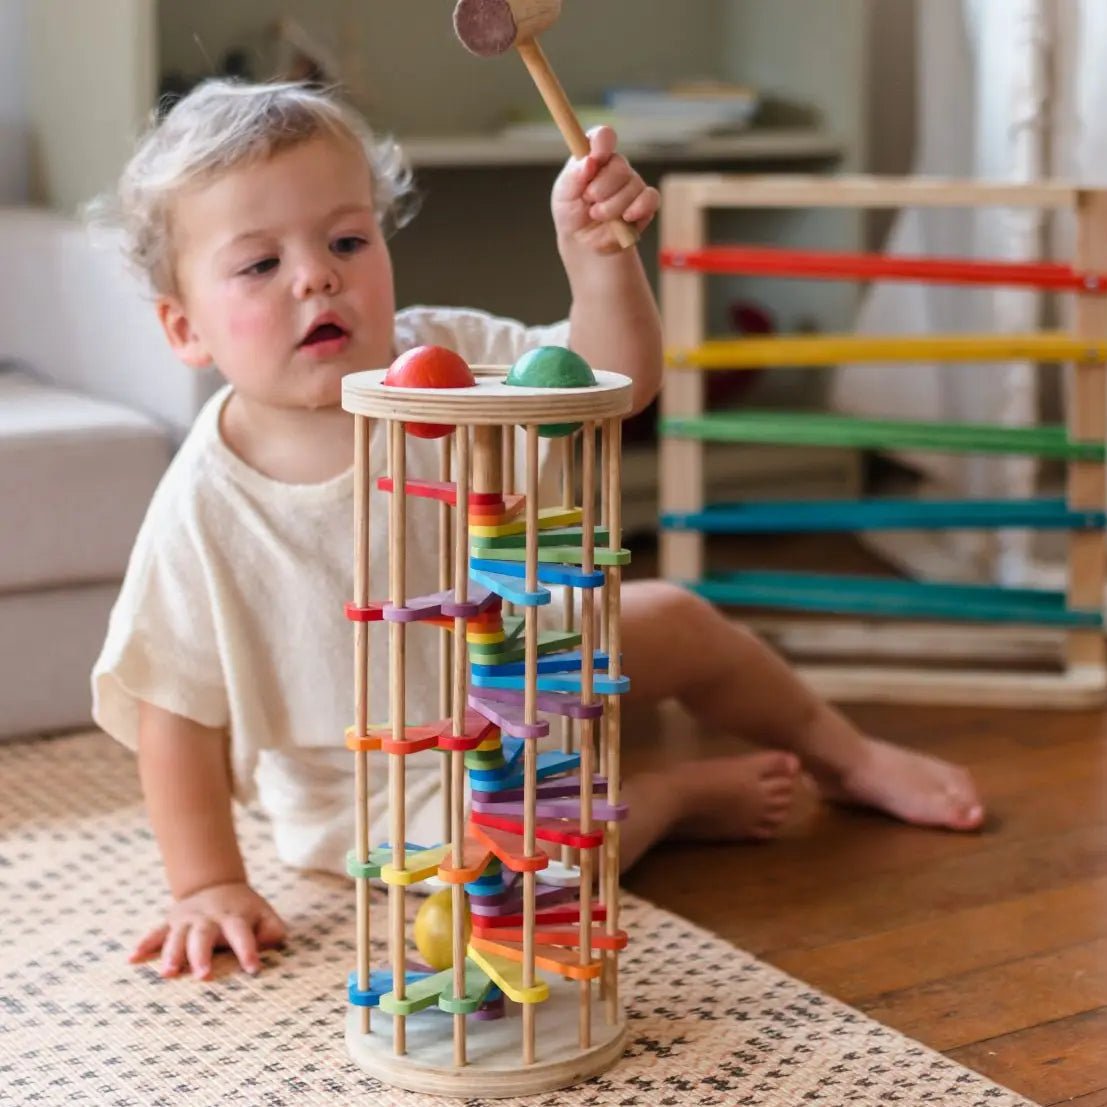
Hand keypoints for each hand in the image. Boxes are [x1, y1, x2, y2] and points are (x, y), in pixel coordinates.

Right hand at [130, 881, 286, 979]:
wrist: (216, 885)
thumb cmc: (244, 910)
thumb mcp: (264, 914)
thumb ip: (273, 930)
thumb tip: (274, 943)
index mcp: (234, 917)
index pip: (242, 933)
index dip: (248, 950)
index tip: (253, 969)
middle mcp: (209, 918)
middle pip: (204, 936)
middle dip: (202, 956)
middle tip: (203, 976)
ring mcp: (187, 919)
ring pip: (177, 936)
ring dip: (172, 954)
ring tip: (168, 973)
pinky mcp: (171, 922)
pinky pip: (155, 933)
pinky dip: (144, 944)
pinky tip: (132, 958)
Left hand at [552, 126, 659, 253]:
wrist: (583, 242)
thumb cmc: (571, 213)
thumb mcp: (563, 194)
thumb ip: (574, 175)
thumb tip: (589, 161)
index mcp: (594, 156)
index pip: (603, 137)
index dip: (602, 143)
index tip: (595, 159)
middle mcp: (615, 166)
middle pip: (620, 166)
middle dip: (601, 189)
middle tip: (588, 201)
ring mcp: (632, 184)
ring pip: (632, 187)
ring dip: (612, 207)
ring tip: (597, 215)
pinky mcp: (645, 204)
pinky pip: (650, 199)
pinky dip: (638, 209)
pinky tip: (625, 218)